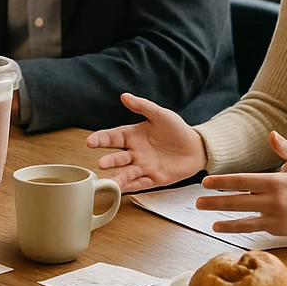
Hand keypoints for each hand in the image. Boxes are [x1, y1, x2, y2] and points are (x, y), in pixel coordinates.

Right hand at [85, 93, 206, 191]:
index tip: (90, 141)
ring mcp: (143, 167)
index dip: (101, 139)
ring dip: (117, 177)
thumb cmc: (177, 129)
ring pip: (126, 173)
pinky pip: (140, 183)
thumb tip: (124, 96)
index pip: (112, 137)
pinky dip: (130, 187)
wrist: (196, 146)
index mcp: (133, 136)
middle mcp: (134, 153)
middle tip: (102, 163)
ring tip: (106, 181)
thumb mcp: (160, 114)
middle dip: (109, 161)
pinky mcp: (154, 179)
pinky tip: (120, 189)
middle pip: (118, 158)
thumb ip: (142, 106)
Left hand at [195, 131, 286, 236]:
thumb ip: (284, 148)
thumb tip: (271, 134)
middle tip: (198, 202)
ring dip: (226, 222)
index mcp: (277, 182)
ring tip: (210, 222)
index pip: (243, 181)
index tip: (206, 182)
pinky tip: (228, 229)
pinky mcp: (281, 230)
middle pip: (239, 202)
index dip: (223, 182)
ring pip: (246, 220)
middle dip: (217, 202)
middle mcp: (275, 201)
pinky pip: (257, 229)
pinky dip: (242, 229)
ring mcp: (278, 218)